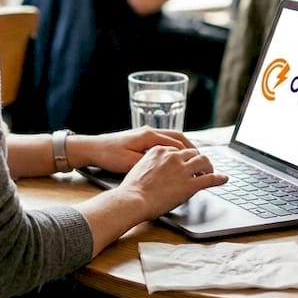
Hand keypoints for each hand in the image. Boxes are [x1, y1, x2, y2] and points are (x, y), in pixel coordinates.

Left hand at [70, 127, 196, 173]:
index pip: (177, 144)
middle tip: (203, 161)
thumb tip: (169, 166)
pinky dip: (174, 147)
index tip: (200, 164)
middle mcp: (150, 131)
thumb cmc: (110, 155)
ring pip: (172, 138)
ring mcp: (146, 133)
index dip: (190, 155)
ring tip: (194, 159)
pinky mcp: (142, 138)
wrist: (93, 148)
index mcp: (149, 136)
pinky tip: (177, 157)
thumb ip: (151, 162)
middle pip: (178, 137)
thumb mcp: (131, 162)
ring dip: (184, 147)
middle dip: (192, 149)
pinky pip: (164, 141)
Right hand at [116, 146, 228, 220]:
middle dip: (198, 160)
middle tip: (201, 168)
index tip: (187, 162)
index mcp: (160, 150)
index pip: (178, 149)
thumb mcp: (139, 167)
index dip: (185, 157)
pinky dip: (219, 178)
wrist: (133, 199)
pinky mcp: (190, 184)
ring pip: (204, 161)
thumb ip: (152, 164)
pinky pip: (210, 178)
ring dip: (209, 166)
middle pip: (193, 153)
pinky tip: (223, 179)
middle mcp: (173, 156)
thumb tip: (158, 169)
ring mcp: (183, 169)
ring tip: (211, 172)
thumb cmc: (132, 189)